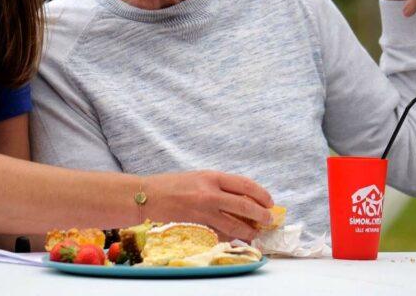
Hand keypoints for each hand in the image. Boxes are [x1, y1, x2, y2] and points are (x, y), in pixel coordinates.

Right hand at [144, 171, 272, 240]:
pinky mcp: (196, 224)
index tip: (269, 202)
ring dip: (248, 230)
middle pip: (244, 204)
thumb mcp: (196, 178)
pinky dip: (230, 236)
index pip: (244, 184)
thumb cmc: (169, 186)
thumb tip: (241, 199)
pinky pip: (219, 232)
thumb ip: (217, 186)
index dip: (261, 194)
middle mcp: (209, 191)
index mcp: (211, 176)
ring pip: (234, 223)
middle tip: (268, 219)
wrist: (146, 196)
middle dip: (260, 214)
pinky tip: (235, 238)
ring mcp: (203, 209)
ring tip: (255, 233)